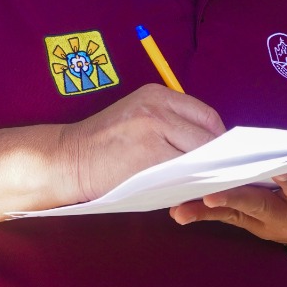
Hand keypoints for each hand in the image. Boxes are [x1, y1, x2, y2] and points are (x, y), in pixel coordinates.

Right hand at [56, 84, 224, 203]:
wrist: (66, 159)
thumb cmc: (105, 145)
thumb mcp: (139, 119)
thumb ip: (172, 125)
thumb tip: (211, 149)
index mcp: (158, 95)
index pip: (206, 116)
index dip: (217, 140)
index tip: (220, 157)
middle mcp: (157, 108)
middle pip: (207, 137)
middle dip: (215, 159)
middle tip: (215, 176)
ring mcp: (153, 131)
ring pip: (197, 157)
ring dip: (204, 173)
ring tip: (201, 184)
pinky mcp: (148, 157)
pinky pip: (182, 174)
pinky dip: (188, 184)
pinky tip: (186, 191)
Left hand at [169, 164, 286, 248]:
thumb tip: (281, 141)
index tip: (280, 168)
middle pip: (260, 205)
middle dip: (236, 198)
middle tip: (212, 195)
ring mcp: (265, 225)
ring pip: (235, 214)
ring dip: (208, 211)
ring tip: (182, 209)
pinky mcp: (249, 225)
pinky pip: (225, 217)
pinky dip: (202, 213)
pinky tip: (179, 212)